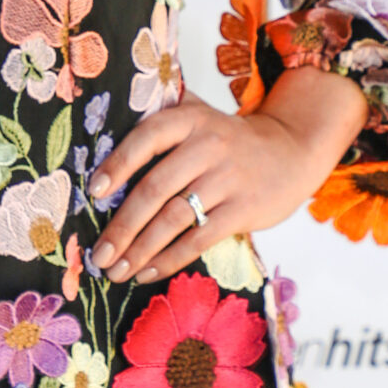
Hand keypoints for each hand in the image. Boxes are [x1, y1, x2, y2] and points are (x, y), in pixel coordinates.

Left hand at [89, 72, 366, 284]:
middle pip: (156, 188)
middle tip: (98, 254)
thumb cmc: (229, 139)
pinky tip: (147, 273)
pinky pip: (199, 238)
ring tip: (115, 270)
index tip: (94, 191)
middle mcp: (208, 146)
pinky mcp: (244, 209)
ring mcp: (228, 179)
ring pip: (174, 218)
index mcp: (190, 119)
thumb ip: (160, 115)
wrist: (292, 150)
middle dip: (122, 226)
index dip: (118, 164)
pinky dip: (170, 259)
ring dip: (140, 249)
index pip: (147, 138)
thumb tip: (100, 132)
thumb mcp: (200, 115)